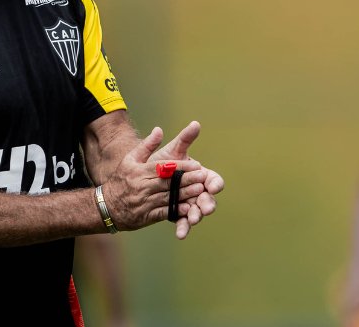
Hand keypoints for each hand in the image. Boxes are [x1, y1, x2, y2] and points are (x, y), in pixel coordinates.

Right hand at [101, 127, 208, 231]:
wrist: (106, 206)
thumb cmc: (121, 179)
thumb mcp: (130, 159)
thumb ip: (147, 145)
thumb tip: (159, 129)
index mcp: (139, 171)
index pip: (163, 168)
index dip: (181, 167)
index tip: (196, 165)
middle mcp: (142, 186)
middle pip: (168, 183)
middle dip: (187, 180)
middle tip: (203, 177)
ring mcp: (144, 202)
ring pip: (168, 198)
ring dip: (185, 195)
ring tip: (201, 191)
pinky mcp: (146, 216)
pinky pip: (163, 213)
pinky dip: (176, 211)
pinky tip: (188, 209)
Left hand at [151, 121, 224, 238]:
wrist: (144, 178)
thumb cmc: (162, 161)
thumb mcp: (172, 150)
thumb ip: (185, 139)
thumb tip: (195, 123)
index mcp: (200, 175)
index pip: (213, 180)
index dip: (214, 183)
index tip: (212, 186)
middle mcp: (198, 191)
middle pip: (208, 198)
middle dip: (208, 203)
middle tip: (206, 208)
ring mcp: (189, 204)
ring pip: (197, 212)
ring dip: (196, 216)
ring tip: (192, 220)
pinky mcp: (179, 214)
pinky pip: (183, 222)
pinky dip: (183, 228)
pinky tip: (180, 234)